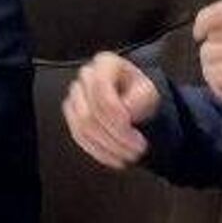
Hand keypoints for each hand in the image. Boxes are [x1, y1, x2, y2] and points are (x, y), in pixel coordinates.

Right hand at [62, 52, 159, 168]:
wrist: (134, 99)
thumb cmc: (140, 92)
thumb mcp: (149, 91)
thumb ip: (139, 98)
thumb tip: (126, 112)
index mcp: (105, 64)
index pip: (101, 92)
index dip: (115, 115)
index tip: (132, 130)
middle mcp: (86, 77)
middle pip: (89, 113)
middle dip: (114, 136)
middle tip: (136, 148)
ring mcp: (75, 95)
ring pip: (82, 127)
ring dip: (107, 146)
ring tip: (128, 155)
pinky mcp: (72, 114)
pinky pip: (79, 136)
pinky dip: (98, 151)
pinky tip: (114, 158)